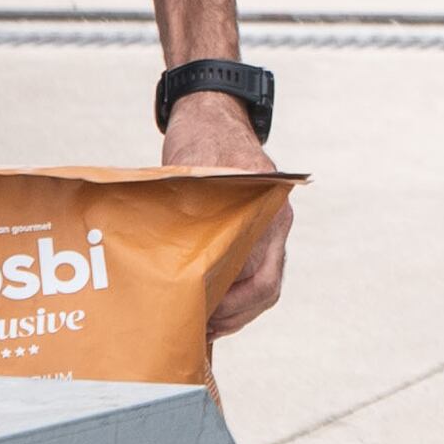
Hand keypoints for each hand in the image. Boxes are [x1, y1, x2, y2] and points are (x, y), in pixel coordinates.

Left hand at [165, 93, 294, 334]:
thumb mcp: (188, 176)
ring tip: (203, 326)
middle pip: (266, 288)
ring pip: (263, 283)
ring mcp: (271, 224)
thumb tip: (168, 273)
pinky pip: (257, 268)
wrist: (215, 110)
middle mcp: (275, 220)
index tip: (203, 321)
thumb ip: (187, 217)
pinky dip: (236, 290)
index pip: (261, 277)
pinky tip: (209, 303)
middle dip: (234, 316)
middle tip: (200, 334)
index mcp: (266, 211)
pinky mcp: (260, 226)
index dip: (234, 307)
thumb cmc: (199, 140)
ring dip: (235, 309)